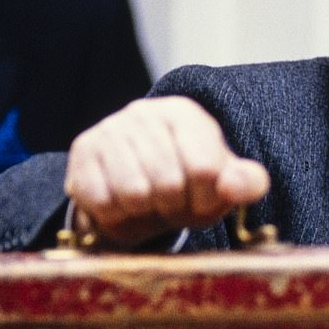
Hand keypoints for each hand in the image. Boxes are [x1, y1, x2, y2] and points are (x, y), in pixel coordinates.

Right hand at [64, 96, 269, 247]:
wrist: (135, 193)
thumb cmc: (186, 188)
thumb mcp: (222, 188)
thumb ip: (245, 184)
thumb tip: (236, 185)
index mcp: (185, 115)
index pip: (205, 168)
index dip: (204, 199)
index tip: (199, 199)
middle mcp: (145, 112)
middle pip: (169, 183)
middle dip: (172, 207)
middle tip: (168, 204)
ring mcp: (110, 129)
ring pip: (134, 193)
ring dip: (144, 212)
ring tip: (146, 203)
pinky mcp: (82, 152)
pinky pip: (103, 201)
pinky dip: (116, 215)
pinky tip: (120, 204)